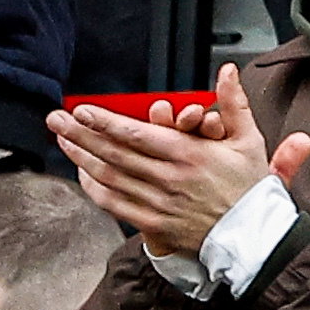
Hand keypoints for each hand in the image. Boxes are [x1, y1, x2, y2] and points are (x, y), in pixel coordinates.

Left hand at [54, 84, 309, 261]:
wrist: (252, 237)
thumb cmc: (250, 188)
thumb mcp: (249, 140)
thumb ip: (234, 103)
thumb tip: (226, 72)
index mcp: (190, 154)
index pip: (137, 134)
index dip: (105, 121)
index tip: (82, 110)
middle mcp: (168, 178)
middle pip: (114, 153)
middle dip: (81, 134)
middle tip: (57, 119)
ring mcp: (157, 202)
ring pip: (110, 177)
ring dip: (81, 157)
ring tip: (63, 140)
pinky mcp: (152, 223)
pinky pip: (114, 203)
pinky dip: (94, 188)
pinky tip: (82, 174)